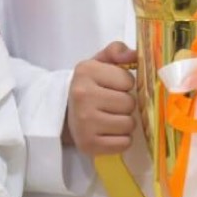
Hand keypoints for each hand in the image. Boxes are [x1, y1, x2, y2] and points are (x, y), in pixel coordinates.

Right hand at [65, 41, 137, 155]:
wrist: (63, 113)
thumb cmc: (89, 86)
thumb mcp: (99, 63)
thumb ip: (117, 51)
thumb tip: (134, 55)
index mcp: (86, 71)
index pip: (128, 80)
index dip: (125, 84)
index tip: (113, 87)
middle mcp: (82, 96)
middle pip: (129, 103)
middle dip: (125, 104)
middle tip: (112, 104)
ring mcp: (84, 122)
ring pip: (128, 124)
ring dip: (125, 122)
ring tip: (111, 118)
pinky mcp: (88, 144)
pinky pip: (124, 143)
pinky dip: (121, 140)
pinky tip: (109, 133)